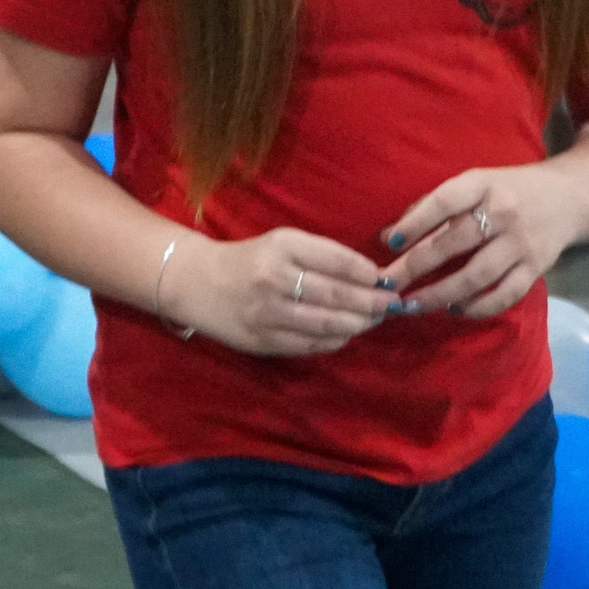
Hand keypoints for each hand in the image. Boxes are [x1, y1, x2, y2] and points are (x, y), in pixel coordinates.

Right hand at [158, 229, 397, 355]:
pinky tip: (347, 334)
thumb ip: (322, 256)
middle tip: (393, 304)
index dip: (368, 273)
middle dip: (371, 302)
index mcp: (282, 246)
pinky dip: (334, 340)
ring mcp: (268, 313)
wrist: (195, 283)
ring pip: (326, 323)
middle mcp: (275, 278)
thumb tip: (370, 276)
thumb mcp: (282, 243)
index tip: (386, 279)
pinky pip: (309, 344)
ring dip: (358, 324)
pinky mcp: (262, 340)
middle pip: (336, 295)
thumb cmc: (248, 259)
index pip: (337, 260)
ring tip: (375, 319)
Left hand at [378, 164, 582, 318]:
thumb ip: (433, 207)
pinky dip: (477, 307)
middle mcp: (504, 212)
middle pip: (455, 242)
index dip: (416, 222)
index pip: (445, 201)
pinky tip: (453, 309)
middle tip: (388, 286)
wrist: (568, 197)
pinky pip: (505, 294)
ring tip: (413, 305)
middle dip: (417, 267)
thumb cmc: (507, 190)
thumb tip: (390, 238)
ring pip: (477, 275)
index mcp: (483, 184)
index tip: (391, 243)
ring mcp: (522, 242)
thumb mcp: (474, 184)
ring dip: (441, 293)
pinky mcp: (537, 267)